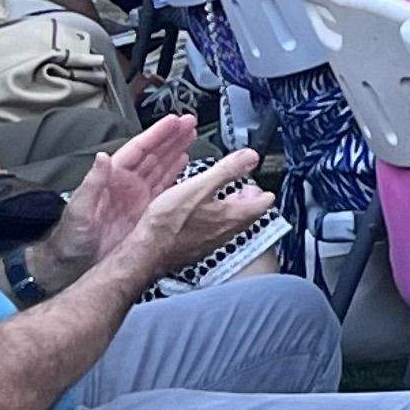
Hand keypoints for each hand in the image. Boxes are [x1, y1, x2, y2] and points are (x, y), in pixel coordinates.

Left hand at [49, 114, 195, 274]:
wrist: (74, 264)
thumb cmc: (71, 237)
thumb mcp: (79, 209)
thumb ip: (92, 183)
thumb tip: (102, 157)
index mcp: (112, 178)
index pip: (138, 150)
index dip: (157, 134)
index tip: (173, 121)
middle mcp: (127, 183)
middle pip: (153, 154)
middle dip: (172, 137)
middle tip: (190, 122)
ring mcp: (137, 197)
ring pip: (161, 167)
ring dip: (176, 150)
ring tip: (191, 135)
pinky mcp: (145, 211)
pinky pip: (164, 187)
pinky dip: (175, 173)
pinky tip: (184, 162)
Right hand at [122, 145, 274, 284]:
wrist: (145, 252)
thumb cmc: (169, 223)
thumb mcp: (199, 187)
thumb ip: (227, 170)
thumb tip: (251, 156)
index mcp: (233, 216)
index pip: (262, 204)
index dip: (263, 191)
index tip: (261, 184)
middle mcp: (227, 232)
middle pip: (247, 214)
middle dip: (248, 199)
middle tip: (245, 188)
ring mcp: (212, 242)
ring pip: (230, 223)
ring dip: (231, 209)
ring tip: (225, 197)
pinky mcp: (197, 247)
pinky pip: (214, 231)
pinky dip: (214, 219)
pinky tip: (202, 214)